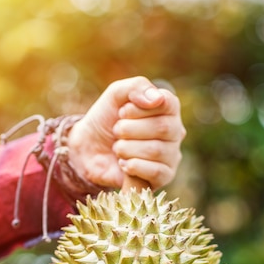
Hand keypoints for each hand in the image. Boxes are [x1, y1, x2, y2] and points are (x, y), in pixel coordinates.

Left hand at [67, 76, 185, 190]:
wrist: (88, 149)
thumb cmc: (107, 119)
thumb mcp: (116, 94)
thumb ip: (137, 87)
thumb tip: (157, 99)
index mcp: (168, 109)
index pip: (168, 104)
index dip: (140, 108)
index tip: (122, 112)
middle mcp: (175, 132)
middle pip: (163, 128)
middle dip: (130, 129)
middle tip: (116, 131)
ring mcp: (171, 155)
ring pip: (157, 150)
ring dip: (128, 148)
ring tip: (117, 148)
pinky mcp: (164, 176)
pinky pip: (157, 172)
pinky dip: (134, 166)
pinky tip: (123, 163)